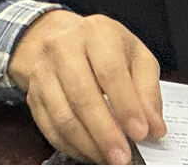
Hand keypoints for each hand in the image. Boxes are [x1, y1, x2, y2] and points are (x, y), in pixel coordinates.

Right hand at [9, 9, 165, 164]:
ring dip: (88, 144)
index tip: (140, 131)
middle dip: (105, 132)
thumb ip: (148, 90)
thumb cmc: (104, 47)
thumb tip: (154, 125)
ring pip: (63, 116)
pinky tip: (89, 152)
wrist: (62, 37)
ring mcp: (44, 72)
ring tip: (108, 157)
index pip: (110, 71)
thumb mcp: (136, 55)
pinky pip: (50, 128)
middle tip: (122, 155)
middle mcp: (65, 48)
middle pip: (83, 96)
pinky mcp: (33, 95)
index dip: (126, 105)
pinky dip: (71, 146)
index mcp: (97, 33)